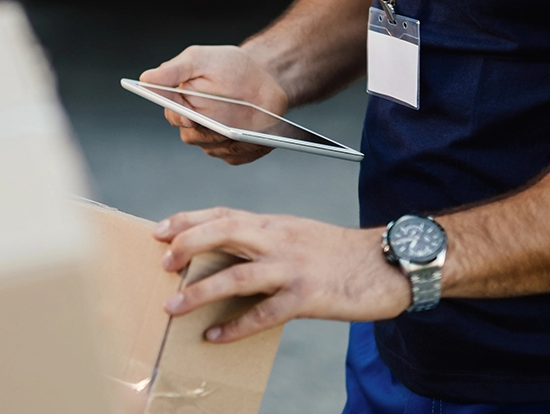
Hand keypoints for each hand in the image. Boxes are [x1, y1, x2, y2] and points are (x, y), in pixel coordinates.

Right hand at [139, 46, 290, 164]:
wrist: (263, 76)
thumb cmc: (228, 65)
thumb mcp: (200, 59)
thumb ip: (174, 70)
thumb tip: (145, 79)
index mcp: (179, 102)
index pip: (173, 114)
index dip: (179, 117)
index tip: (189, 117)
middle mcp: (193, 124)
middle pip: (192, 137)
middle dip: (208, 132)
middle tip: (223, 128)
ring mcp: (213, 139)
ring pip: (214, 149)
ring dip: (229, 140)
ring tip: (246, 133)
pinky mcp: (234, 150)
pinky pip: (237, 156)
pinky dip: (248, 148)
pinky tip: (260, 139)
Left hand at [154, 208, 409, 341]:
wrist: (390, 263)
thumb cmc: (340, 253)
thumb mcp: (297, 235)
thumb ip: (264, 240)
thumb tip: (227, 254)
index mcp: (274, 224)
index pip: (222, 214)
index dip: (188, 220)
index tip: (160, 230)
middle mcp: (278, 240)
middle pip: (223, 232)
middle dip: (187, 245)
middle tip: (162, 263)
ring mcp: (293, 268)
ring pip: (237, 275)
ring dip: (200, 291)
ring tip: (173, 306)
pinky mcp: (308, 297)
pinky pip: (265, 313)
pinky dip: (236, 325)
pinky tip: (215, 335)